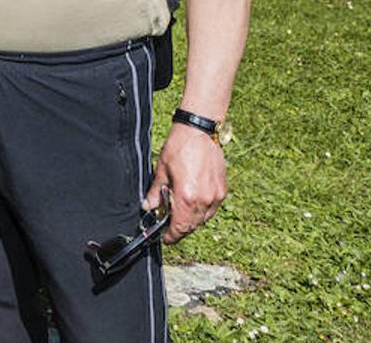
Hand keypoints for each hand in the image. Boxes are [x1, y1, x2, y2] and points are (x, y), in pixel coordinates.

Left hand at [144, 123, 227, 242]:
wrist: (199, 132)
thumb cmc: (179, 148)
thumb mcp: (161, 171)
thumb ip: (155, 192)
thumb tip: (148, 207)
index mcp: (186, 197)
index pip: (180, 227)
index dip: (172, 236)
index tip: (165, 239)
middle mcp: (204, 200)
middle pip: (192, 226)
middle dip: (180, 230)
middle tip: (169, 228)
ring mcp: (216, 196)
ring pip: (203, 219)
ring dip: (191, 222)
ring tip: (179, 216)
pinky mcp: (222, 190)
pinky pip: (211, 209)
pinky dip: (201, 212)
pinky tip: (191, 205)